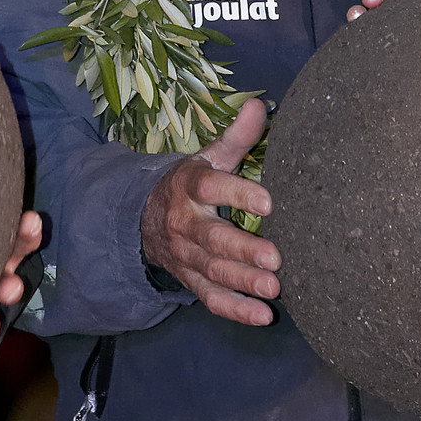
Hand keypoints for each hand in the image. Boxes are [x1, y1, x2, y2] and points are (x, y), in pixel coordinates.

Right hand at [139, 97, 277, 327]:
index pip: (211, 187)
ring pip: (213, 271)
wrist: (145, 219)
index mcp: (190, 185)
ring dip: (243, 282)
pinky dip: (235, 310)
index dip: (238, 193)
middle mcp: (184, 222)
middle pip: (212, 238)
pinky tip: (262, 316)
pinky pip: (210, 298)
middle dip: (243, 250)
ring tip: (274, 289)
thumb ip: (236, 136)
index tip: (270, 201)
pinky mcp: (190, 280)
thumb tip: (257, 104)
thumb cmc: (192, 184)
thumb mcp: (208, 157)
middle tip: (275, 259)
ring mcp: (185, 256)